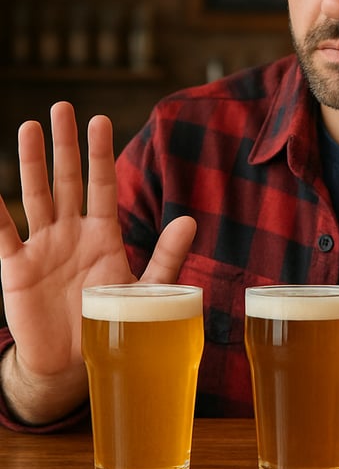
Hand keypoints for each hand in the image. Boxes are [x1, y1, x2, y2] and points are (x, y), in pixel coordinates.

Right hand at [0, 102, 195, 423]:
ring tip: (31, 127)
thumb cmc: (112, 319)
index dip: (101, 154)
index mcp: (103, 232)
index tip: (100, 120)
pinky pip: (4, 237)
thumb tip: (190, 220)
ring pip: (37, 196)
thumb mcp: (144, 287)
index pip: (102, 184)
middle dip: (65, 145)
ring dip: (33, 163)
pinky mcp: (17, 270)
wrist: (76, 361)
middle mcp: (72, 232)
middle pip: (67, 179)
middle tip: (63, 107)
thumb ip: (167, 255)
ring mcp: (43, 247)